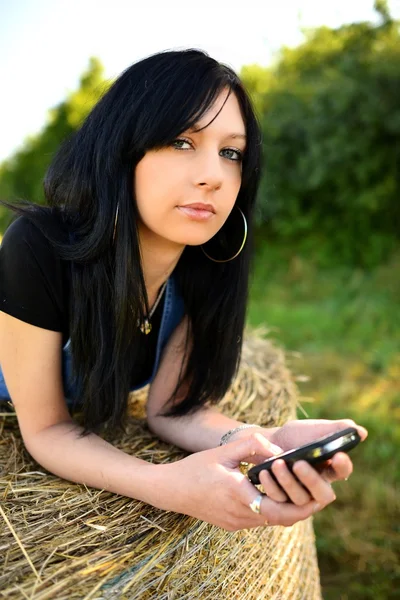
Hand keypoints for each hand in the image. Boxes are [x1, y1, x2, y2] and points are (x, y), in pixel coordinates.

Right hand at [153, 433, 321, 530]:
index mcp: (239, 495)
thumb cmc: (196, 467)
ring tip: (300, 488)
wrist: (171, 490)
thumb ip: (252, 445)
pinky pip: (260, 519)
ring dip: (287, 507)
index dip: (303, 503)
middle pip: (282, 519)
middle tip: (316, 491)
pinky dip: (272, 508)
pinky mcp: (232, 524)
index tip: (317, 492)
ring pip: (272, 520)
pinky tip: (275, 491)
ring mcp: (235, 523)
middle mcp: (240, 515)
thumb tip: (280, 450)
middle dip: (301, 507)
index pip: (281, 509)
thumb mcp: (224, 450)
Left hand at [240, 418, 367, 506]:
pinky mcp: (283, 503)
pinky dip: (272, 486)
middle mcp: (318, 487)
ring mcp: (300, 497)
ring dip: (288, 481)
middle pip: (323, 494)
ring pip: (299, 498)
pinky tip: (264, 472)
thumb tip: (360, 431)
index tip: (337, 455)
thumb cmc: (295, 436)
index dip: (342, 466)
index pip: (342, 471)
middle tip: (299, 464)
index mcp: (329, 468)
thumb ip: (336, 429)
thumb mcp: (313, 429)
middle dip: (311, 480)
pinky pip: (279, 503)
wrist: (266, 444)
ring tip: (276, 463)